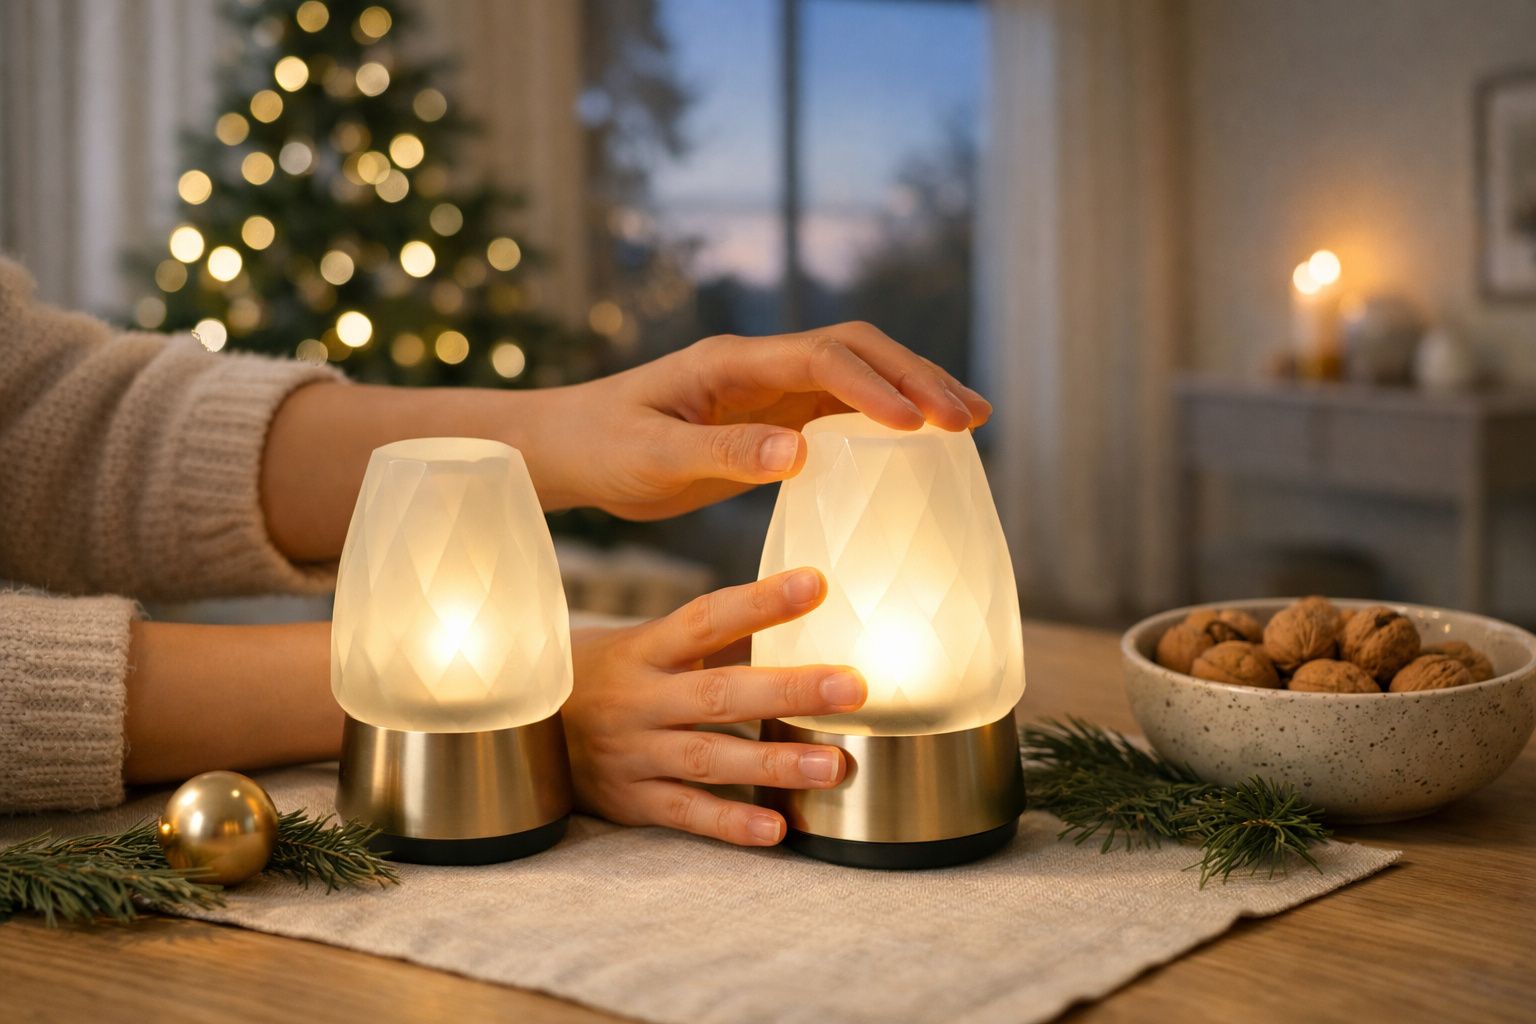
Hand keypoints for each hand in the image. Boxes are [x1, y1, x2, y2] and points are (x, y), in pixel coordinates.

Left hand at [536, 321, 991, 518]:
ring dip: (914, 392)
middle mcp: (759, 366)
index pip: (821, 359)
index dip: (874, 387)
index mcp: (731, 363)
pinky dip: (887, 419)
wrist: (570, 447)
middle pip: (857, 350)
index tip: (918, 426)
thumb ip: (724, 455)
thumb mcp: (654, 460)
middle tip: (968, 420)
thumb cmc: (601, 448)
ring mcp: (768, 389)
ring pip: (858, 374)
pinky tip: (922, 444)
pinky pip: (842, 410)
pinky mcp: (771, 418)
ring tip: (971, 422)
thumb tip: (801, 454)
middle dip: (916, 378)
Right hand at [563, 568, 865, 845]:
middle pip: (718, 693)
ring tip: (833, 765)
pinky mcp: (629, 801)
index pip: (706, 619)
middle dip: (787, 690)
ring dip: (773, 762)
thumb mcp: (647, 645)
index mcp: (645, 649)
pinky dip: (730, 824)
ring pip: (708, 758)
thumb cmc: (611, 676)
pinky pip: (684, 814)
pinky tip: (776, 829)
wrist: (526, 729)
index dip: (760, 602)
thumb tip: (803, 603)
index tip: (816, 584)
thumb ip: (714, 636)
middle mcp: (638, 700)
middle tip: (852, 687)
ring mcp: (632, 753)